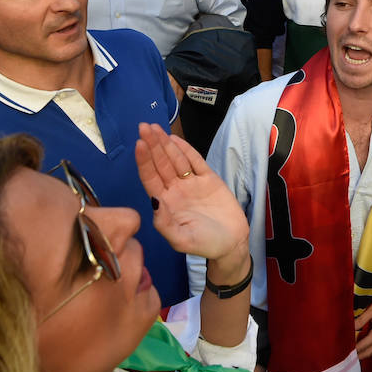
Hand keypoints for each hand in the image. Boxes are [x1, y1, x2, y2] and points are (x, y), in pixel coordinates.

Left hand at [135, 123, 248, 263]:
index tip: (139, 144)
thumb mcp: (182, 240)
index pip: (151, 178)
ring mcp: (192, 183)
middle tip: (144, 127)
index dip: (144, 161)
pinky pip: (195, 161)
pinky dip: (186, 149)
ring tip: (156, 128)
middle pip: (161, 164)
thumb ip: (165, 224)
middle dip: (152, 146)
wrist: (232, 243)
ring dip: (166, 144)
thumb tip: (153, 202)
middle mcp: (176, 190)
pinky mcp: (209, 180)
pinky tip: (175, 139)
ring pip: (176, 159)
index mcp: (165, 203)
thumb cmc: (205, 244)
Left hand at [355, 279, 371, 358]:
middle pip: (370, 351)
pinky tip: (368, 347)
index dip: (355, 350)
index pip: (364, 345)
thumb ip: (361, 320)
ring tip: (357, 355)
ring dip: (366, 353)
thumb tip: (351, 328)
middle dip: (360, 356)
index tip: (347, 353)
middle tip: (350, 358)